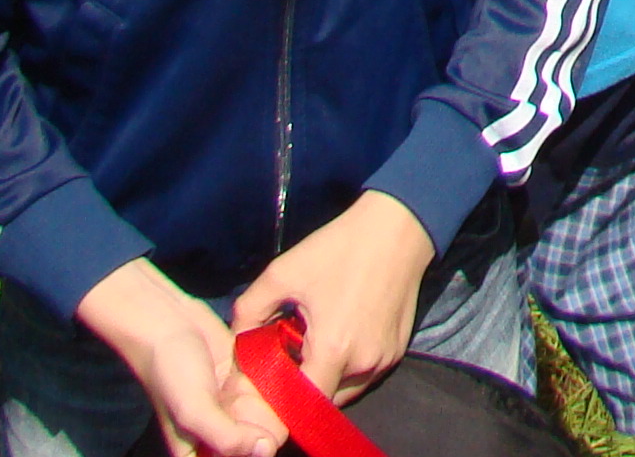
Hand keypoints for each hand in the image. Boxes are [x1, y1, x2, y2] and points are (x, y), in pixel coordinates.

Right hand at [76, 258, 283, 456]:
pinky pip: (271, 388)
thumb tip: (265, 451)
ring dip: (263, 396)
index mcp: (199, 453)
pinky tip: (254, 368)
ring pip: (270, 414)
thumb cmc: (172, 371)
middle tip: (233, 395)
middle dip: (257, 419)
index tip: (241, 422)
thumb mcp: (193, 411)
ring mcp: (234, 408)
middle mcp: (219, 435)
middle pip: (260, 441)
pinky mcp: (246, 382)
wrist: (168, 322)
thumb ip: (227, 437)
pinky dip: (269, 378)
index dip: (250, 448)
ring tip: (238, 381)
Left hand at [230, 189, 430, 404]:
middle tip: (287, 360)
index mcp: (333, 350)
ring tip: (312, 346)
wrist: (397, 228)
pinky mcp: (397, 351)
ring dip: (325, 380)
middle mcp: (362, 364)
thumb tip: (236, 341)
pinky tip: (338, 336)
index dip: (280, 402)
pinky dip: (346, 368)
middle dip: (301, 389)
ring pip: (345, 392)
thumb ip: (249, 311)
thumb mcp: (283, 273)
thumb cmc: (338, 249)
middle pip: (322, 402)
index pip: (301, 406)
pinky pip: (364, 376)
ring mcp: (384, 360)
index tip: (267, 384)